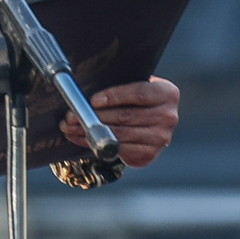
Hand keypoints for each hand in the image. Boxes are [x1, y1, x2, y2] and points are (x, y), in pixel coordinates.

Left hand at [60, 76, 179, 167]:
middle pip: (126, 116)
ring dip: (91, 132)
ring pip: (119, 134)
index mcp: (167, 93)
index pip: (139, 93)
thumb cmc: (138, 98)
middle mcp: (168, 117)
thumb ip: (121, 84)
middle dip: (95, 116)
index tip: (93, 100)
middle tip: (72, 115)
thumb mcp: (137, 85)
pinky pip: (118, 149)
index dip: (114, 96)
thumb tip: (87, 91)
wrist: (152, 121)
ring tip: (71, 127)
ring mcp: (160, 138)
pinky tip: (82, 138)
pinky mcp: (149, 154)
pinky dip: (96, 145)